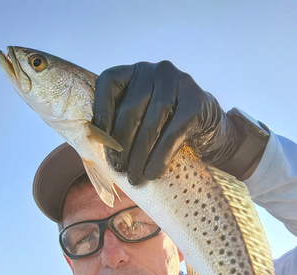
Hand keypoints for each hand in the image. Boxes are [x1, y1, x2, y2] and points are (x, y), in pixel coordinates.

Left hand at [93, 61, 237, 184]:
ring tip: (135, 177)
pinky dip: (161, 156)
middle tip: (118, 169)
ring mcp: (180, 82)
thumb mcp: (140, 118)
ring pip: (152, 122)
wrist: (207, 126)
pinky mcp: (197, 101)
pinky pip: (174, 133)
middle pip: (131, 109)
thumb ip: (120, 122)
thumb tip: (93, 143)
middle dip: (122, 144)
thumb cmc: (165, 125)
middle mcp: (156, 71)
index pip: (109, 82)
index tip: (98, 141)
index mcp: (136, 71)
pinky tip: (154, 172)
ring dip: (140, 155)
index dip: (101, 111)